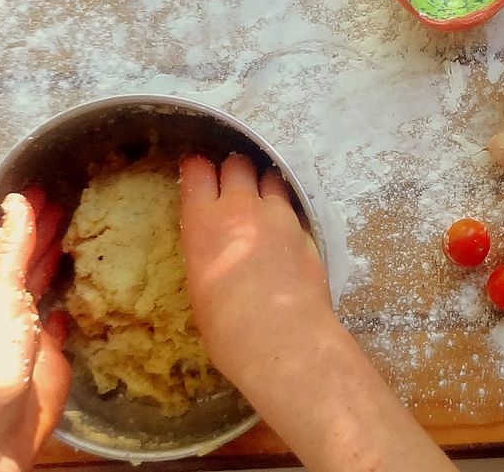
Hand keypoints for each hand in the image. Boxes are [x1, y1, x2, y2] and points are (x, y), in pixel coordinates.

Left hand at [0, 189, 69, 471]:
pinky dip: (70, 303)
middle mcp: (12, 306)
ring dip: (58, 261)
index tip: (46, 185)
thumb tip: (15, 201)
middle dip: (45, 230)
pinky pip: (63, 321)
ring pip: (45, 286)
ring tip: (81, 234)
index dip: (27, 215)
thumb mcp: (0, 297)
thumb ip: (10, 251)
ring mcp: (32, 332)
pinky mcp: (52, 357)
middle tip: (70, 201)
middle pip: (29, 260)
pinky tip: (79, 295)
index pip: (12, 241)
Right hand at [179, 154, 335, 388]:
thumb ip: (207, 250)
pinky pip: (294, 205)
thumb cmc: (227, 327)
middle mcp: (241, 207)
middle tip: (233, 184)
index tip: (198, 171)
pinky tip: (286, 227)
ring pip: (271, 176)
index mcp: (203, 222)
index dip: (197, 167)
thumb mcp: (200, 284)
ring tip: (262, 197)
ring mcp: (278, 215)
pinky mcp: (306, 228)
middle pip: (236, 164)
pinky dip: (287, 209)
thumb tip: (217, 246)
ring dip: (264, 182)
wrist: (283, 338)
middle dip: (233, 169)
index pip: (197, 172)